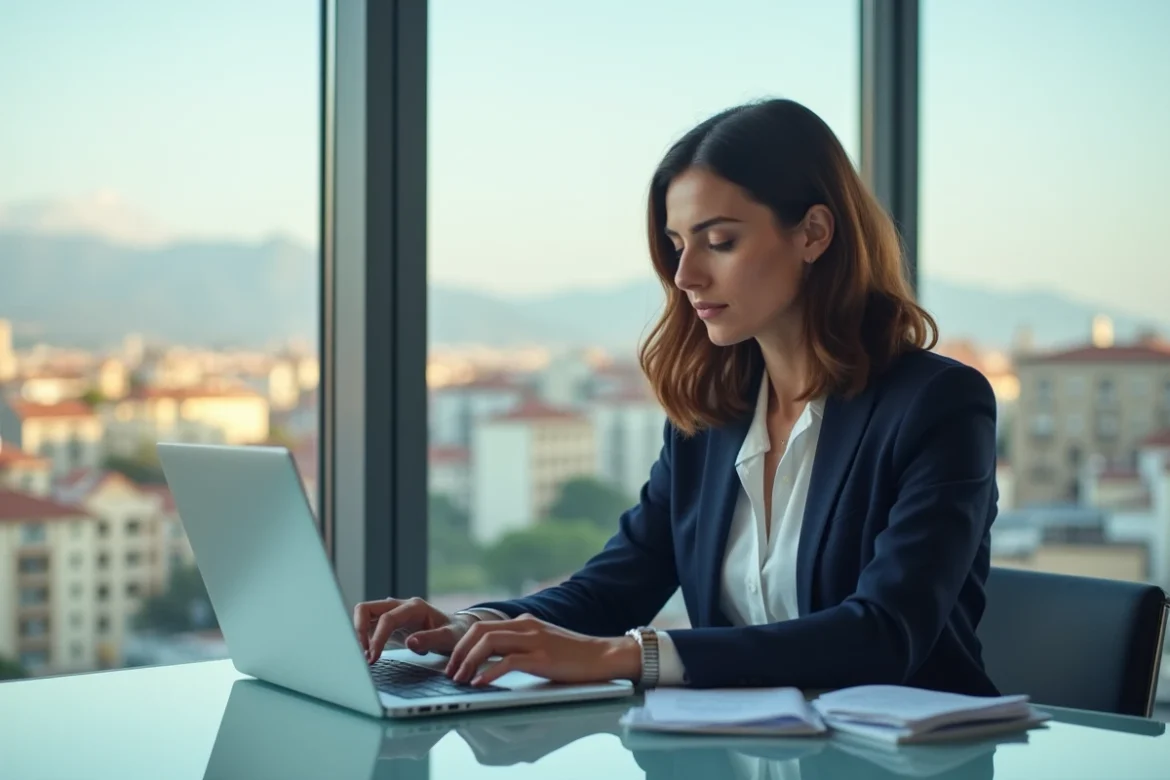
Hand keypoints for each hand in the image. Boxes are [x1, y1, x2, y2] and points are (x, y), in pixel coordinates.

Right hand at [353, 597, 474, 662]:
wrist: (458, 630)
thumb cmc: (455, 632)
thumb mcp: (450, 637)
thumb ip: (431, 639)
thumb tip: (410, 643)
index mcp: (414, 607)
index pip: (387, 618)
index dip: (377, 638)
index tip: (372, 657)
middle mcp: (400, 606)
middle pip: (366, 609)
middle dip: (358, 630)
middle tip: (362, 655)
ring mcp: (392, 614)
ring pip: (364, 616)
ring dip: (359, 635)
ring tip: (363, 657)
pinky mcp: (389, 625)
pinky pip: (369, 627)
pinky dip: (364, 639)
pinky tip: (368, 656)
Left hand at [444, 613, 641, 686]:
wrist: (604, 655)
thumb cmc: (574, 655)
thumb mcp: (542, 643)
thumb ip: (520, 646)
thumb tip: (492, 661)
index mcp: (524, 623)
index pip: (483, 627)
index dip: (462, 644)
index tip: (453, 663)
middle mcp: (526, 627)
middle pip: (479, 631)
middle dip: (459, 652)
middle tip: (450, 672)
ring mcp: (534, 641)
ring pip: (489, 643)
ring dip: (469, 662)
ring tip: (460, 679)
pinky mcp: (542, 657)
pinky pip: (508, 662)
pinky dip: (489, 673)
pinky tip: (480, 683)